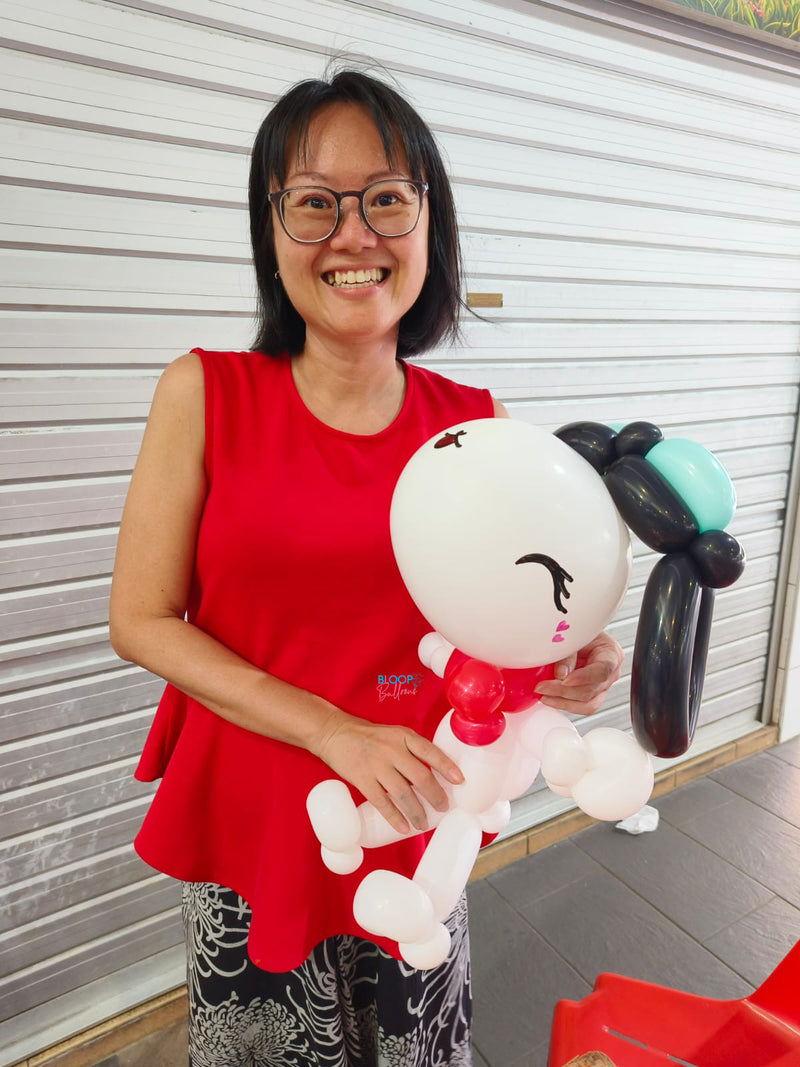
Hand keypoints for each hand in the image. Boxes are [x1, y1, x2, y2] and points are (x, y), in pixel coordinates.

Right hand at [314, 715, 463, 835]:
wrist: (335, 733)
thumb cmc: (369, 736)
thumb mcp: (394, 735)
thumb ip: (411, 750)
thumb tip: (434, 775)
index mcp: (403, 736)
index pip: (430, 751)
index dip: (446, 766)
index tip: (459, 780)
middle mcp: (392, 750)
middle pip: (420, 776)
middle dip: (435, 795)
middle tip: (443, 807)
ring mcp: (377, 766)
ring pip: (403, 793)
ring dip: (417, 811)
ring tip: (423, 824)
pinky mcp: (362, 780)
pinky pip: (382, 802)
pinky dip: (394, 817)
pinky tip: (404, 827)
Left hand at [534, 631, 622, 716]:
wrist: (577, 635)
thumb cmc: (578, 632)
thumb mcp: (573, 636)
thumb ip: (567, 653)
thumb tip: (560, 674)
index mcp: (611, 654)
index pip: (602, 670)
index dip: (583, 678)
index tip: (565, 680)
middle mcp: (610, 673)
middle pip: (591, 690)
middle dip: (564, 692)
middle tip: (542, 687)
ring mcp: (601, 687)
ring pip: (587, 705)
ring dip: (562, 702)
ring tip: (543, 695)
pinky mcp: (590, 695)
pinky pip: (579, 706)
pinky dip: (563, 704)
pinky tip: (549, 698)